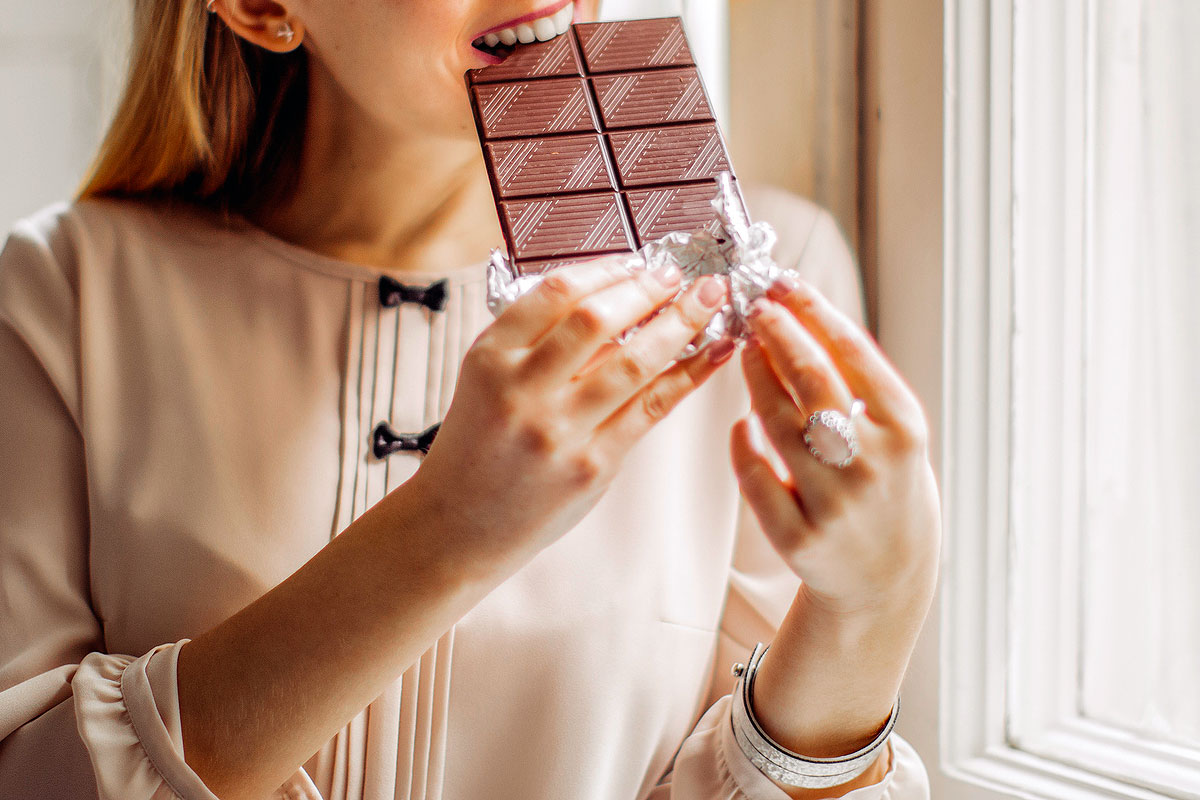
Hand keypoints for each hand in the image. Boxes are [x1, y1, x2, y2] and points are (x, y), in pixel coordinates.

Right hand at [412, 256, 733, 573]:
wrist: (460, 523)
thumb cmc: (479, 445)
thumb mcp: (486, 378)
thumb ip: (537, 340)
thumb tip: (618, 297)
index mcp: (491, 357)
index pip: (555, 292)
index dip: (607, 269)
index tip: (637, 261)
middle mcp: (521, 390)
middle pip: (596, 320)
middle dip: (649, 288)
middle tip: (681, 274)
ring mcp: (557, 430)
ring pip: (632, 363)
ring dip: (680, 324)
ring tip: (709, 300)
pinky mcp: (591, 465)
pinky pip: (650, 408)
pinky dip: (688, 375)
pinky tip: (712, 353)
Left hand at [730, 274, 939, 615]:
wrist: (888, 580)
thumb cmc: (890, 490)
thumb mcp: (899, 436)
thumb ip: (862, 386)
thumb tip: (805, 318)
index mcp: (906, 430)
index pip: (853, 352)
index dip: (812, 311)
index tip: (783, 284)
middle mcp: (872, 464)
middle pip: (811, 379)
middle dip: (776, 332)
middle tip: (754, 306)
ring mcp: (833, 504)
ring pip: (775, 422)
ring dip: (754, 377)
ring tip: (746, 350)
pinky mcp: (798, 537)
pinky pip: (754, 477)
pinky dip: (742, 443)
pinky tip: (740, 422)